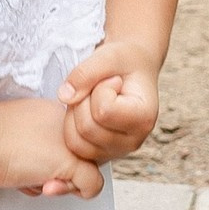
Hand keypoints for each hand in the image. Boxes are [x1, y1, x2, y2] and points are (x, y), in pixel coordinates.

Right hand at [0, 98, 104, 198]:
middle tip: (38, 173)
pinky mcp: (72, 162)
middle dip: (62, 172)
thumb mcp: (25, 127)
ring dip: (63, 184)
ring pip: (88, 172)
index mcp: (59, 112)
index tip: (37, 159)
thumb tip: (47, 162)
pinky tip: (47, 185)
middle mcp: (72, 125)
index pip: (75, 142)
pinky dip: (73, 193)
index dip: (59, 158)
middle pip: (82, 157)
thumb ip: (43, 138)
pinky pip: (92, 186)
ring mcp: (74, 143)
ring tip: (34, 176)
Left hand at [58, 41, 160, 164]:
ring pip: (76, 140)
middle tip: (100, 86)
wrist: (131, 69)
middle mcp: (134, 142)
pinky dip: (71, 123)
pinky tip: (86, 108)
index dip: (99, 88)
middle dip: (84, 100)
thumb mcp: (109, 55)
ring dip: (76, 112)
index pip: (103, 111)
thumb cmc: (124, 61)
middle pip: (87, 128)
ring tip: (93, 97)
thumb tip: (64, 96)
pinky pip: (72, 144)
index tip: (114, 78)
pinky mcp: (100, 153)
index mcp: (144, 119)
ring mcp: (116, 151)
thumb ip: (86, 72)